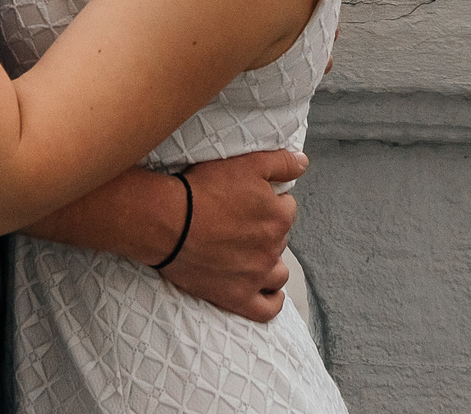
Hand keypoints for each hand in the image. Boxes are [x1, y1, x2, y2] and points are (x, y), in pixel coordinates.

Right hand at [160, 150, 305, 322]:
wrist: (167, 221)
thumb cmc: (202, 189)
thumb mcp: (245, 163)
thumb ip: (281, 162)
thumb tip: (303, 163)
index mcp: (279, 216)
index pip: (287, 208)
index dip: (269, 202)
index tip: (249, 201)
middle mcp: (273, 248)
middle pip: (280, 239)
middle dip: (265, 231)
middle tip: (239, 223)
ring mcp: (256, 276)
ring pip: (278, 272)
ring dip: (270, 263)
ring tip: (250, 254)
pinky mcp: (238, 297)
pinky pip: (267, 308)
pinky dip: (272, 301)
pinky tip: (267, 291)